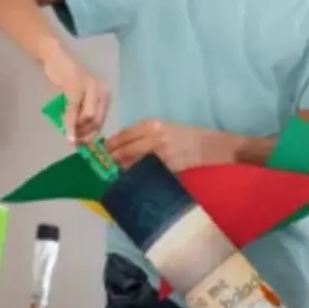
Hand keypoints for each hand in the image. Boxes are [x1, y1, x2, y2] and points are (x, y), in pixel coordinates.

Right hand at [39, 39, 108, 143]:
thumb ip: (79, 114)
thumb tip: (80, 137)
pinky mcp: (76, 86)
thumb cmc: (65, 79)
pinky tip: (67, 133)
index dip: (93, 135)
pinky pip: (74, 110)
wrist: (54, 58)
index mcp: (103, 94)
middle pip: (97, 121)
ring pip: (88, 117)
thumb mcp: (76, 98)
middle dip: (85, 135)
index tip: (83, 144)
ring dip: (77, 130)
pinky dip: (70, 124)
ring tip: (68, 134)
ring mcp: (90, 87)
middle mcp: (101, 90)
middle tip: (74, 141)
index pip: (102, 120)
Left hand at [105, 119, 231, 171]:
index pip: (121, 136)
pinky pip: (145, 174)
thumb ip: (143, 136)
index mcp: (151, 124)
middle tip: (101, 169)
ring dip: (120, 172)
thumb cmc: (187, 136)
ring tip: (112, 177)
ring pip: (131, 165)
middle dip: (110, 161)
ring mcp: (159, 154)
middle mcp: (153, 137)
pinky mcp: (166, 168)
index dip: (107, 147)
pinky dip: (136, 178)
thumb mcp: (164, 128)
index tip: (97, 154)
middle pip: (122, 151)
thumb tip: (119, 147)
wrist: (210, 146)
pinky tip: (132, 182)